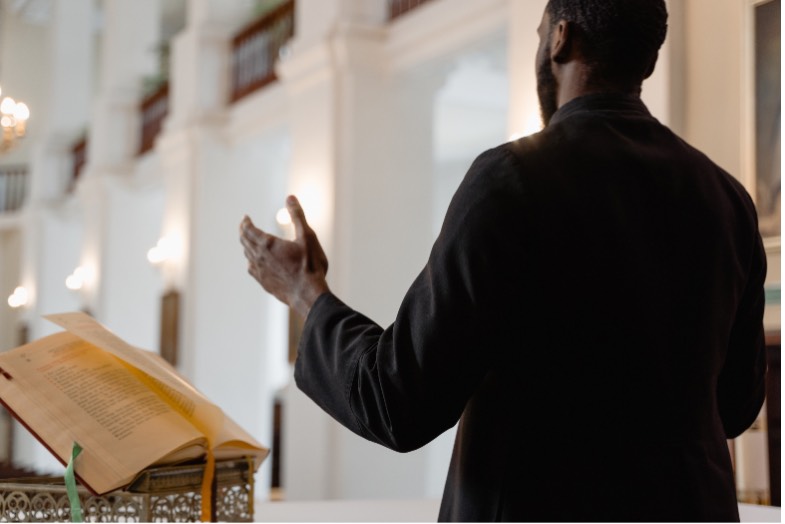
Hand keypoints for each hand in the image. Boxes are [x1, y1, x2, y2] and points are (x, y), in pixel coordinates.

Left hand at [240, 195, 329, 317]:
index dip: (246, 222)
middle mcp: (260, 257)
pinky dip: (251, 261)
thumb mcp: (307, 236)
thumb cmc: (310, 265)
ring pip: (248, 255)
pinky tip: (254, 263)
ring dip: (247, 246)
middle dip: (244, 232)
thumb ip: (297, 216)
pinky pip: (252, 269)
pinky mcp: (265, 283)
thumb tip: (290, 198)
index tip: (245, 217)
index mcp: (268, 244)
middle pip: (245, 242)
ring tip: (249, 241)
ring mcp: (261, 272)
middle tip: (244, 226)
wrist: (309, 295)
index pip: (248, 230)